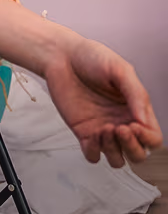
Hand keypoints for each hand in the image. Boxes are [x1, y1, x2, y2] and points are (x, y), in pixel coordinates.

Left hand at [43, 36, 162, 166]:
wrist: (60, 54)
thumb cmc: (90, 56)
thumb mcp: (120, 69)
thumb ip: (136, 94)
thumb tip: (145, 121)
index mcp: (135, 109)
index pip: (153, 138)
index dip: (147, 138)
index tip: (134, 125)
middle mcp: (121, 122)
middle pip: (138, 154)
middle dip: (132, 147)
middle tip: (118, 128)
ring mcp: (102, 129)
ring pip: (117, 159)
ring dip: (113, 151)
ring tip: (103, 129)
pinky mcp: (82, 131)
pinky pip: (92, 155)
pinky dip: (93, 152)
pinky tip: (89, 135)